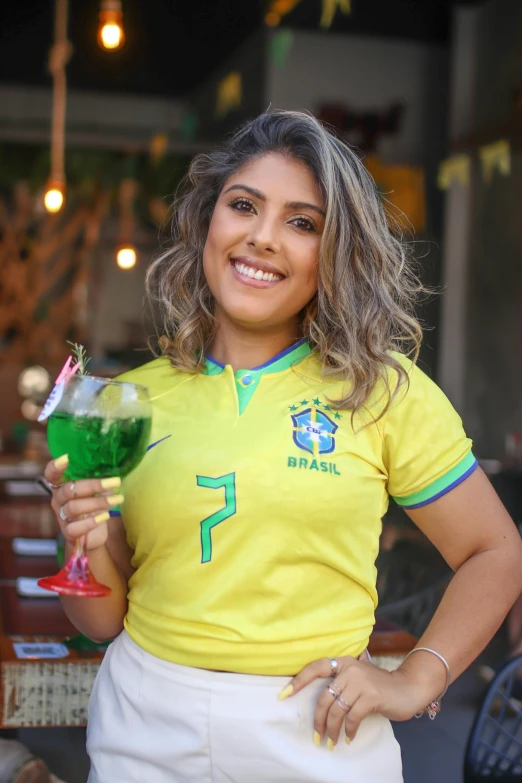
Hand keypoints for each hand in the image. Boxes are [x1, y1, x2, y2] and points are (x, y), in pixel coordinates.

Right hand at [44, 455, 122, 550]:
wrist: (91, 536)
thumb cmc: (93, 507)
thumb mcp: (94, 492)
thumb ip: (98, 480)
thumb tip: (114, 470)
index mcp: (62, 487)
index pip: (52, 475)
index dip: (55, 467)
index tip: (66, 458)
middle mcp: (58, 500)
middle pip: (69, 490)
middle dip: (94, 485)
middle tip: (116, 482)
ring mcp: (62, 517)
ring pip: (74, 507)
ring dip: (98, 502)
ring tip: (117, 499)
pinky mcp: (68, 533)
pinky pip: (76, 528)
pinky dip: (91, 522)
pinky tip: (105, 517)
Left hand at [278, 654, 436, 747]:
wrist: (407, 688)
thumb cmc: (379, 687)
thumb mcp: (357, 679)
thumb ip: (340, 684)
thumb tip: (317, 704)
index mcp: (343, 662)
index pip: (315, 668)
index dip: (298, 681)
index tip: (283, 695)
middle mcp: (350, 669)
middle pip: (324, 697)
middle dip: (317, 720)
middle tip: (316, 737)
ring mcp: (361, 681)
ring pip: (336, 710)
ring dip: (331, 730)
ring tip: (330, 742)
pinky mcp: (371, 696)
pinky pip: (352, 717)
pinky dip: (349, 731)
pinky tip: (349, 738)